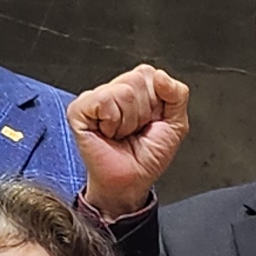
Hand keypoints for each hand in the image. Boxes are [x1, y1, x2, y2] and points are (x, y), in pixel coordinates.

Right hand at [70, 63, 191, 217]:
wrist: (131, 182)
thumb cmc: (147, 156)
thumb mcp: (176, 124)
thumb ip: (177, 95)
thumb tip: (161, 76)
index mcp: (134, 88)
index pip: (149, 73)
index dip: (156, 102)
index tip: (150, 122)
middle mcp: (113, 89)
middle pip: (136, 80)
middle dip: (142, 112)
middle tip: (134, 131)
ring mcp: (94, 99)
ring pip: (122, 91)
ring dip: (128, 120)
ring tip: (121, 134)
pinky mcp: (78, 110)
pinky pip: (103, 100)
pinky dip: (112, 122)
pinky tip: (107, 133)